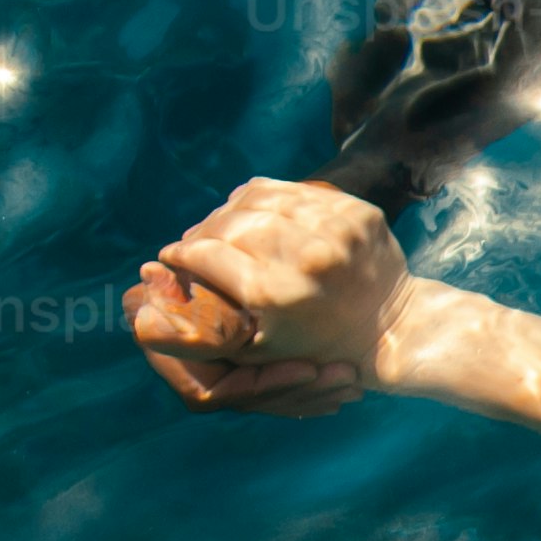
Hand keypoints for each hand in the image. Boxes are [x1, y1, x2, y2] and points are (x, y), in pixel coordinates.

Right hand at [129, 179, 408, 417]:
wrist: (398, 331)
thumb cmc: (320, 349)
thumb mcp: (256, 348)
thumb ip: (201, 323)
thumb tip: (141, 293)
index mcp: (276, 292)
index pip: (204, 254)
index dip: (181, 255)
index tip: (170, 257)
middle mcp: (306, 256)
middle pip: (227, 223)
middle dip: (204, 232)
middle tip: (195, 242)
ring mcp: (337, 229)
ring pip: (256, 201)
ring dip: (232, 212)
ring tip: (223, 228)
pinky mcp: (357, 211)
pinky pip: (292, 191)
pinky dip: (269, 202)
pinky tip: (258, 216)